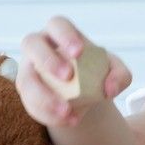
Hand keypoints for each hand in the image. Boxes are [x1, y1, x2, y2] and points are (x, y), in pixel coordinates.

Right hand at [16, 16, 131, 127]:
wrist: (82, 91)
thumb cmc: (96, 71)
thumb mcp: (114, 71)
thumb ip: (119, 76)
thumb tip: (109, 89)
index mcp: (59, 33)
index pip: (57, 24)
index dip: (65, 35)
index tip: (79, 52)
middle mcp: (38, 47)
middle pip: (31, 43)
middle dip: (48, 60)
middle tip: (68, 77)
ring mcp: (28, 70)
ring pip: (25, 80)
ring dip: (44, 97)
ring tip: (67, 111)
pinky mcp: (26, 93)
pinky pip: (29, 104)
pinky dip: (49, 115)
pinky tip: (69, 120)